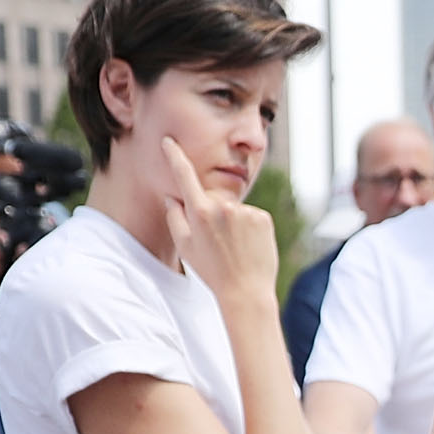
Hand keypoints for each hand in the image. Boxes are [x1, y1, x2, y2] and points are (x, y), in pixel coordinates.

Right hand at [159, 137, 279, 305]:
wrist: (246, 291)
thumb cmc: (212, 271)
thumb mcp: (185, 247)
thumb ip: (175, 217)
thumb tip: (174, 197)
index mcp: (199, 212)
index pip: (184, 176)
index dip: (175, 156)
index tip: (170, 141)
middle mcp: (223, 207)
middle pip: (211, 198)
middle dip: (209, 212)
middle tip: (215, 242)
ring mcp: (246, 211)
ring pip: (232, 209)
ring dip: (230, 222)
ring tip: (233, 248)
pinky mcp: (263, 217)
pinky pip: (250, 216)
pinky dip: (248, 227)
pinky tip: (248, 246)